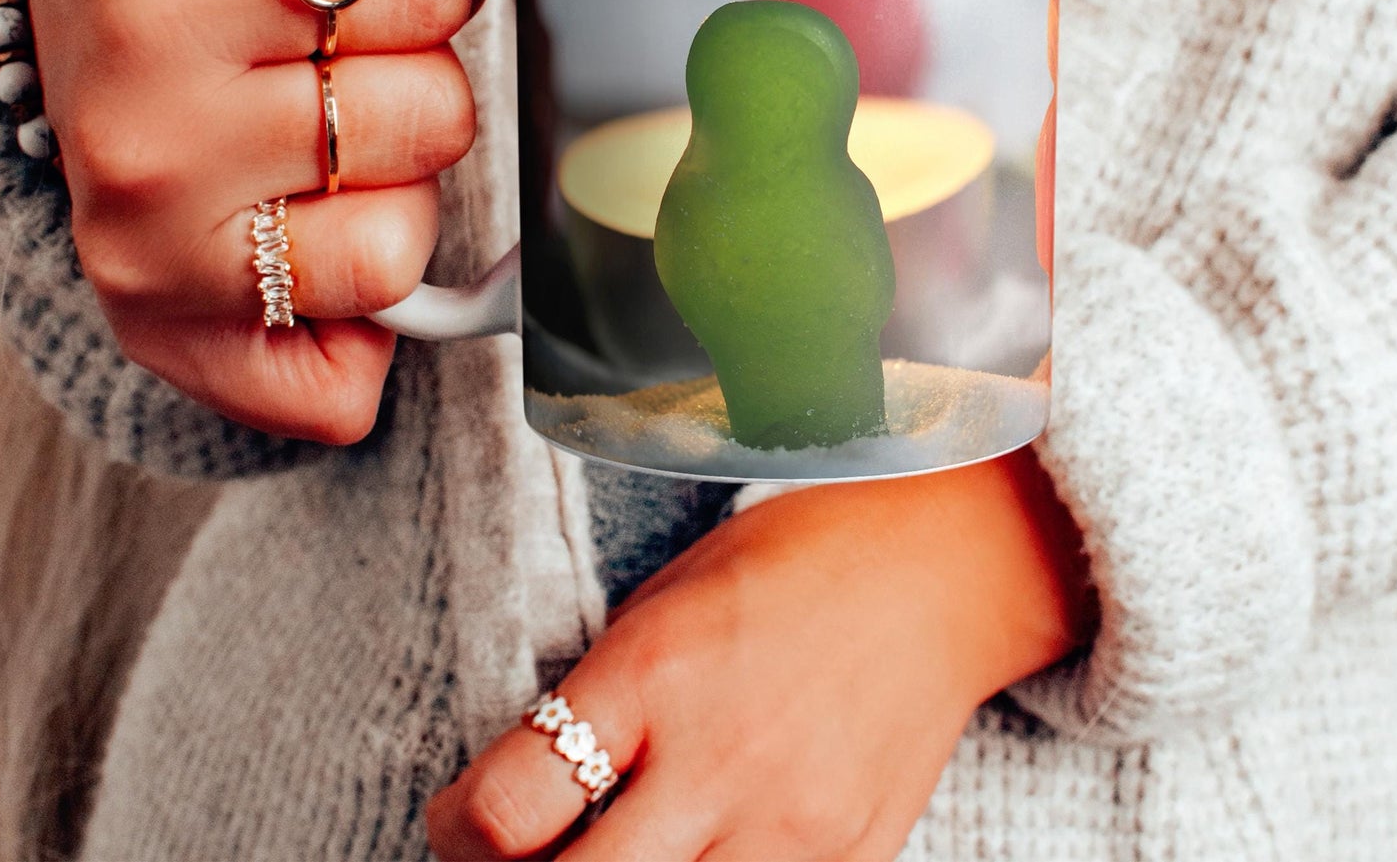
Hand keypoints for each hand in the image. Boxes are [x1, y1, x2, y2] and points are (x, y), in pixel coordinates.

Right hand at [27, 0, 530, 440]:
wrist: (71, 34)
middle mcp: (142, 143)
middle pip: (429, 122)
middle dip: (414, 80)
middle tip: (331, 62)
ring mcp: (151, 264)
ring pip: (398, 253)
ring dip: (391, 196)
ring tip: (314, 147)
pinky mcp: (176, 353)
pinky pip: (347, 385)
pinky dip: (357, 327)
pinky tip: (304, 245)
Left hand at [425, 449, 1092, 859]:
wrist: (942, 569)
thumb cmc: (792, 564)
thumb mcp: (664, 603)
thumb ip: (597, 702)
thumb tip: (517, 802)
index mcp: (653, 676)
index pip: (505, 808)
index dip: (454, 834)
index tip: (460, 828)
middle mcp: (718, 763)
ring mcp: (791, 830)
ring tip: (616, 857)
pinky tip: (701, 853)